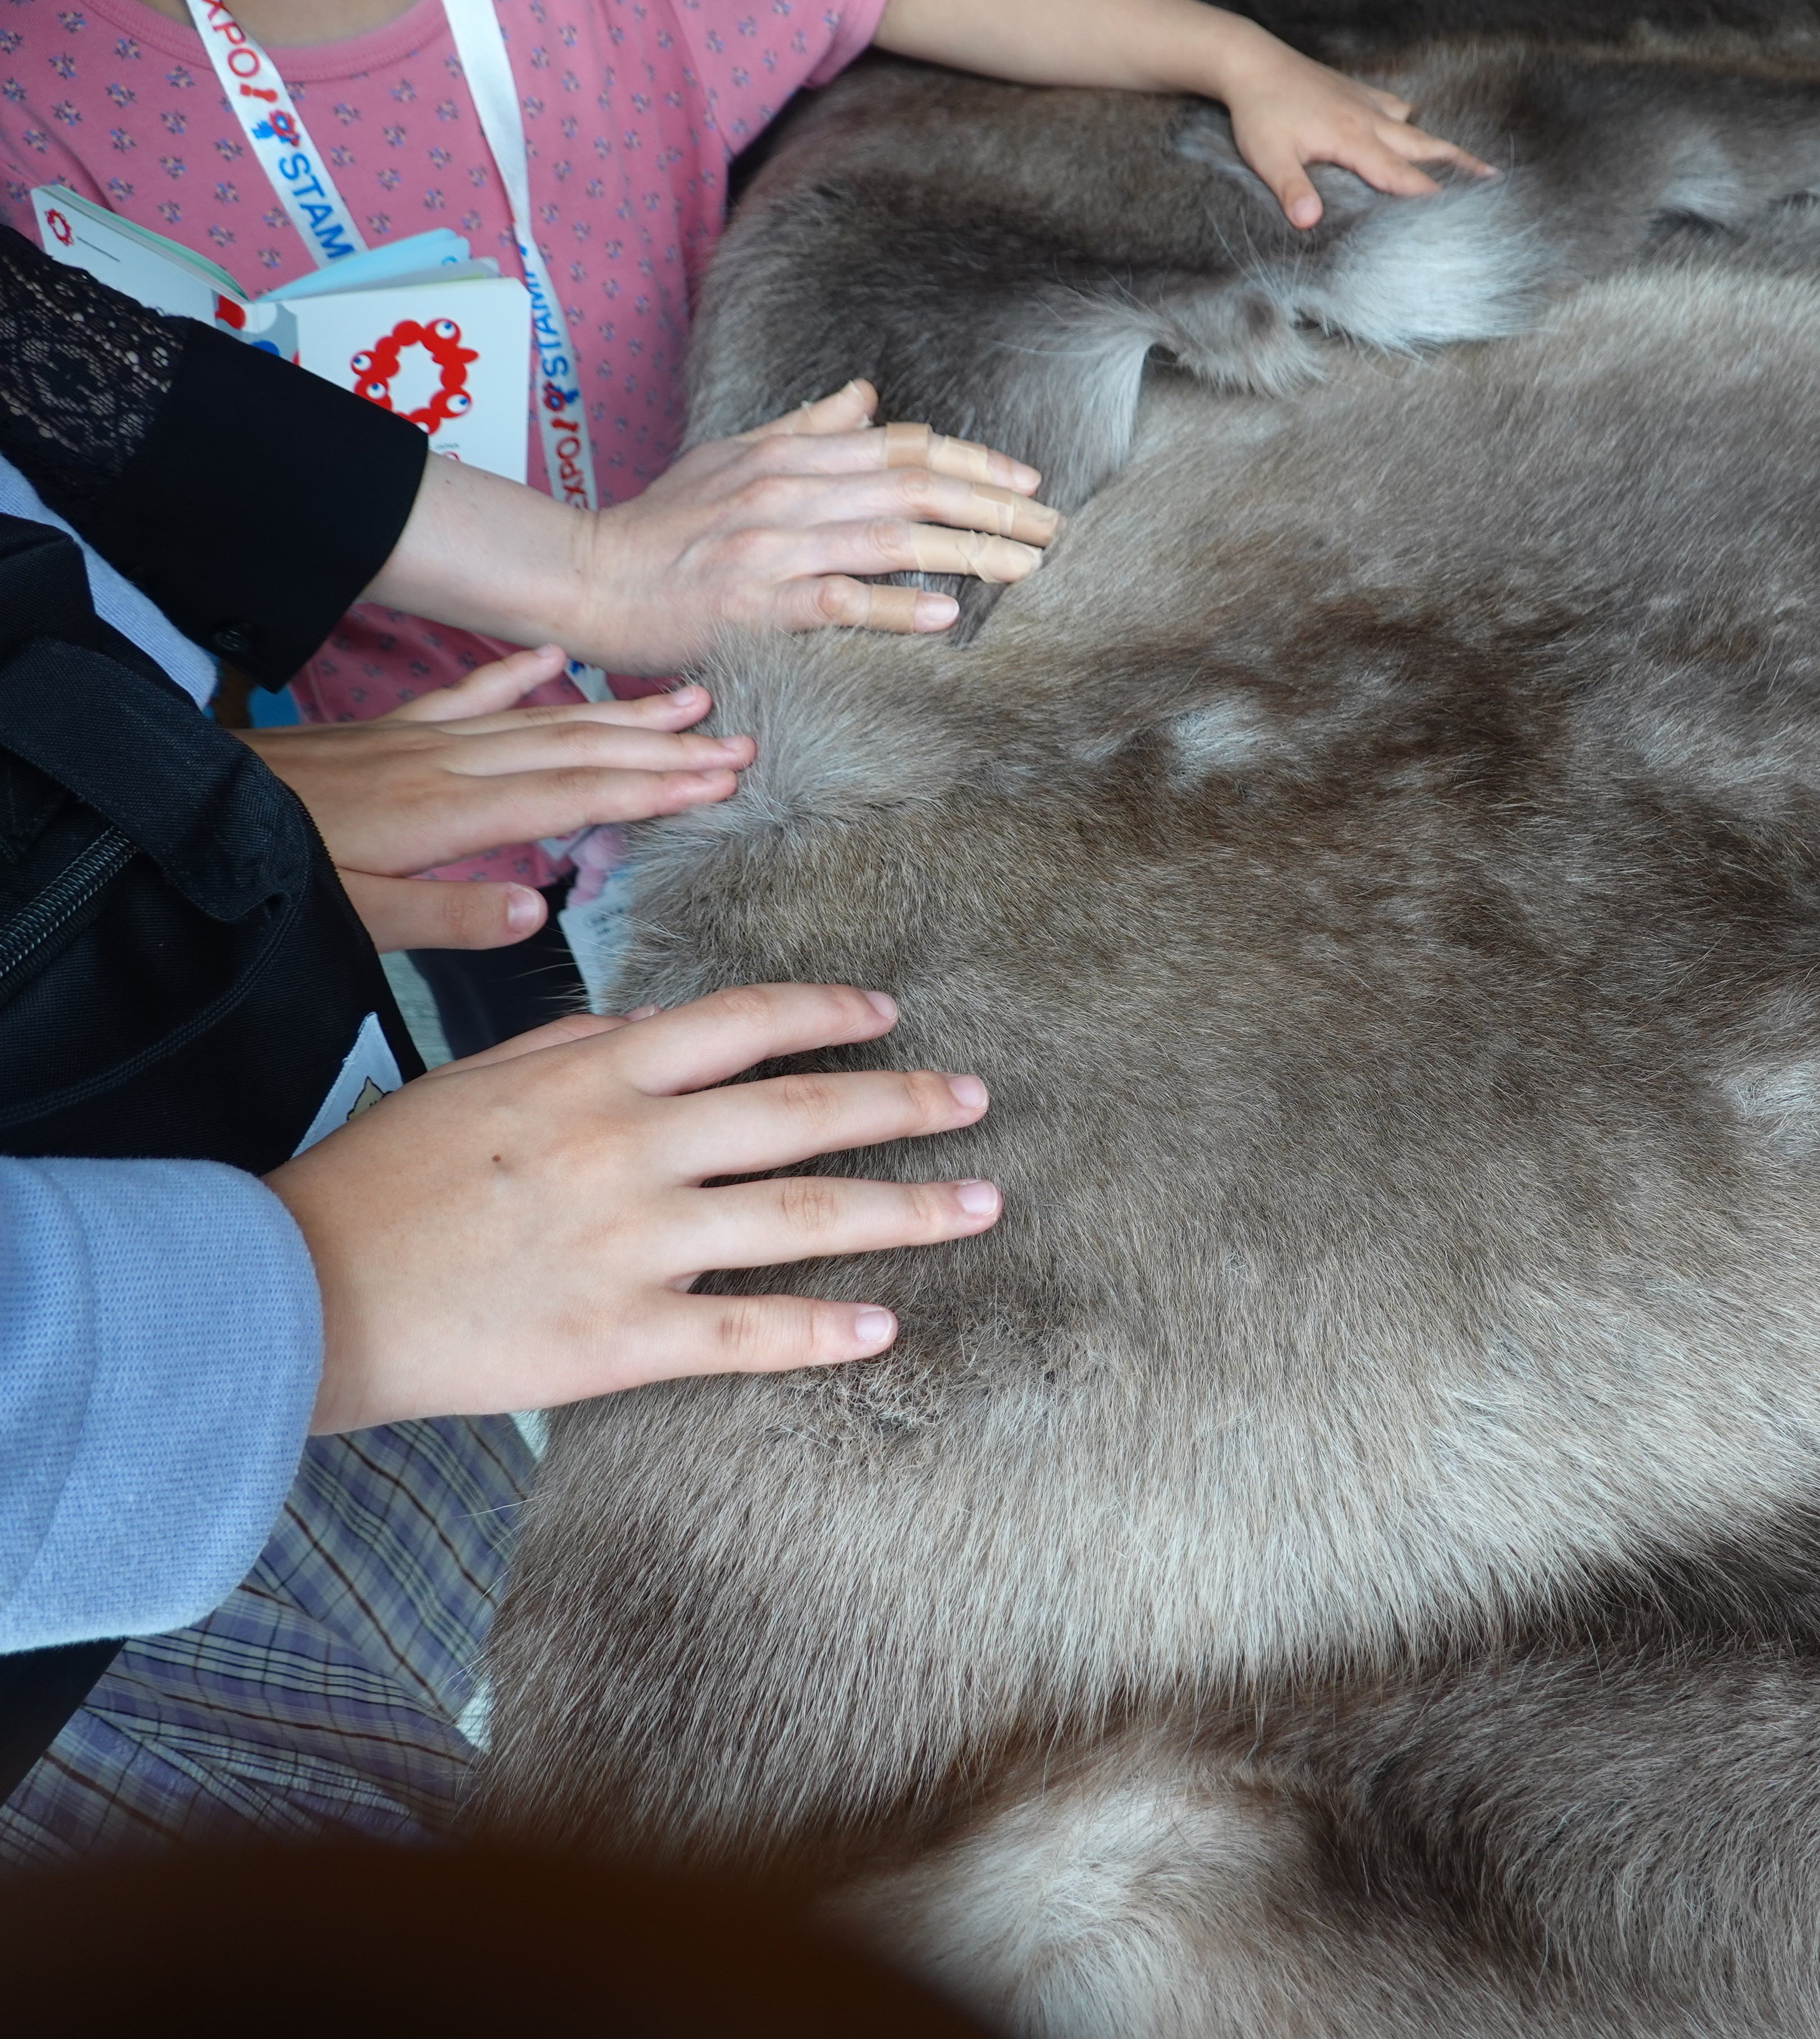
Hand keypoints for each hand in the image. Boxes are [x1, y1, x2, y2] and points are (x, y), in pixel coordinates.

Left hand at [234, 645, 753, 952]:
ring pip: (540, 719)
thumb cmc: (266, 874)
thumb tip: (536, 913)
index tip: (721, 783)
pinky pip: (467, 696)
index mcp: (448, 814)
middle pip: (576, 750)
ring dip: (617, 711)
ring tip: (685, 699)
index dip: (654, 789)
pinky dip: (515, 675)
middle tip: (739, 740)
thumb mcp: (350, 917)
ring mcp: (420, 742)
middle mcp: (448, 765)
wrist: (180, 809)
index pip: (574, 795)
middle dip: (664, 747)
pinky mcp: (388, 734)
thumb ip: (444, 916)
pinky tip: (555, 658)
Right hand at [269, 983, 1002, 1432]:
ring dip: (906, 1208)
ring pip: (802, 1216)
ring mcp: (635, 1242)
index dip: (829, 1015)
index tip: (888, 1018)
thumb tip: (646, 1027)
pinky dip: (824, 1330)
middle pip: (803, 1112)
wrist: (304, 1287)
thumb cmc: (386, 1177)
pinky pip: (747, 1332)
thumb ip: (573, 1045)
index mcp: (598, 1075)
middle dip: (905, 1104)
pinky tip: (887, 1326)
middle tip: (977, 1102)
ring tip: (982, 1203)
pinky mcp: (621, 1337)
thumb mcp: (476, 1076)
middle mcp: (633, 1146)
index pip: (745, 1024)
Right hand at [573, 382, 1060, 664]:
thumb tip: (864, 396)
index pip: (900, 445)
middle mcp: (790, 490)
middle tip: (1051, 526)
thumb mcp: (733, 456)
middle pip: (912, 485)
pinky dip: (895, 607)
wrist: (589, 575)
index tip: (1026, 481)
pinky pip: (840, 600)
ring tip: (1026, 565)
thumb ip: (805, 428)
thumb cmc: (663, 525)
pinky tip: (946, 615)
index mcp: (790, 454)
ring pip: (890, 537)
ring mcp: (774, 546)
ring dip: (967, 550)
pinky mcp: (756, 602)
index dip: (971, 459)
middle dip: (991, 503)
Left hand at [1218, 41, 1492, 227]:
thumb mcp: (1268, 157)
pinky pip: (1393, 105)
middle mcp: (1369, 121)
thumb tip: (1309, 222)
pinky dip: (1408, 117)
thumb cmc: (1259, 112)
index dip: (1430, 197)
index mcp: (1354, 141)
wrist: (1251, 61)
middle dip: (1460, 164)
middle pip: (1424, 147)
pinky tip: (1410, 122)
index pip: (1401, 177)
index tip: (1461, 215)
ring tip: (1466, 159)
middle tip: (1494, 177)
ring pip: (1414, 126)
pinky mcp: (1355, 91)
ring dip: (1440, 144)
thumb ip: (1291, 190)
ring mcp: (1365, 103)